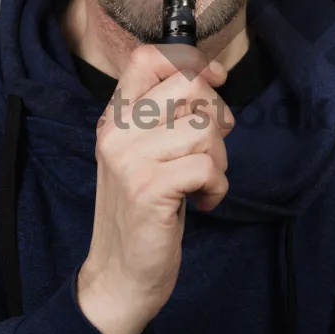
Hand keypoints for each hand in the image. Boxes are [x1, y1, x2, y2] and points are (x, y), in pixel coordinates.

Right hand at [77, 43, 235, 333]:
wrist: (119, 275)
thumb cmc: (143, 212)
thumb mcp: (145, 154)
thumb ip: (167, 116)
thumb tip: (211, 78)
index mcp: (115, 118)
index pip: (148, 58)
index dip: (191, 61)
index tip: (214, 82)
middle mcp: (117, 132)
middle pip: (190, 85)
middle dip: (217, 116)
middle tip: (211, 149)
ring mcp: (130, 159)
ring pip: (204, 127)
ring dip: (219, 158)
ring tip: (202, 182)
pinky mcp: (148, 189)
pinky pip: (206, 165)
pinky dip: (217, 186)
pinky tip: (202, 202)